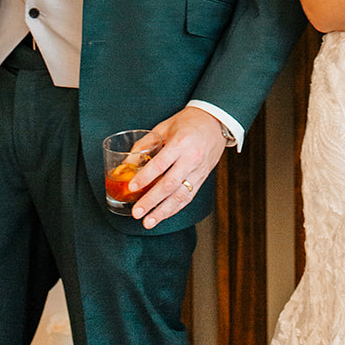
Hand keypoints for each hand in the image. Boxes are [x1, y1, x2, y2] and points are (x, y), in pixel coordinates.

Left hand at [128, 106, 227, 228]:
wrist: (216, 121)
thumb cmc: (188, 122)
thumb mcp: (165, 126)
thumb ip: (146, 143)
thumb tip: (128, 161)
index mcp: (181, 142)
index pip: (160, 164)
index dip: (145, 177)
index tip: (132, 187)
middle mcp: (191, 158)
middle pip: (169, 184)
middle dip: (151, 201)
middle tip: (136, 212)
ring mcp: (198, 170)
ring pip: (180, 196)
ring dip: (163, 211)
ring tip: (148, 222)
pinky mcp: (202, 178)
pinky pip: (188, 197)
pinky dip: (175, 208)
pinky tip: (163, 215)